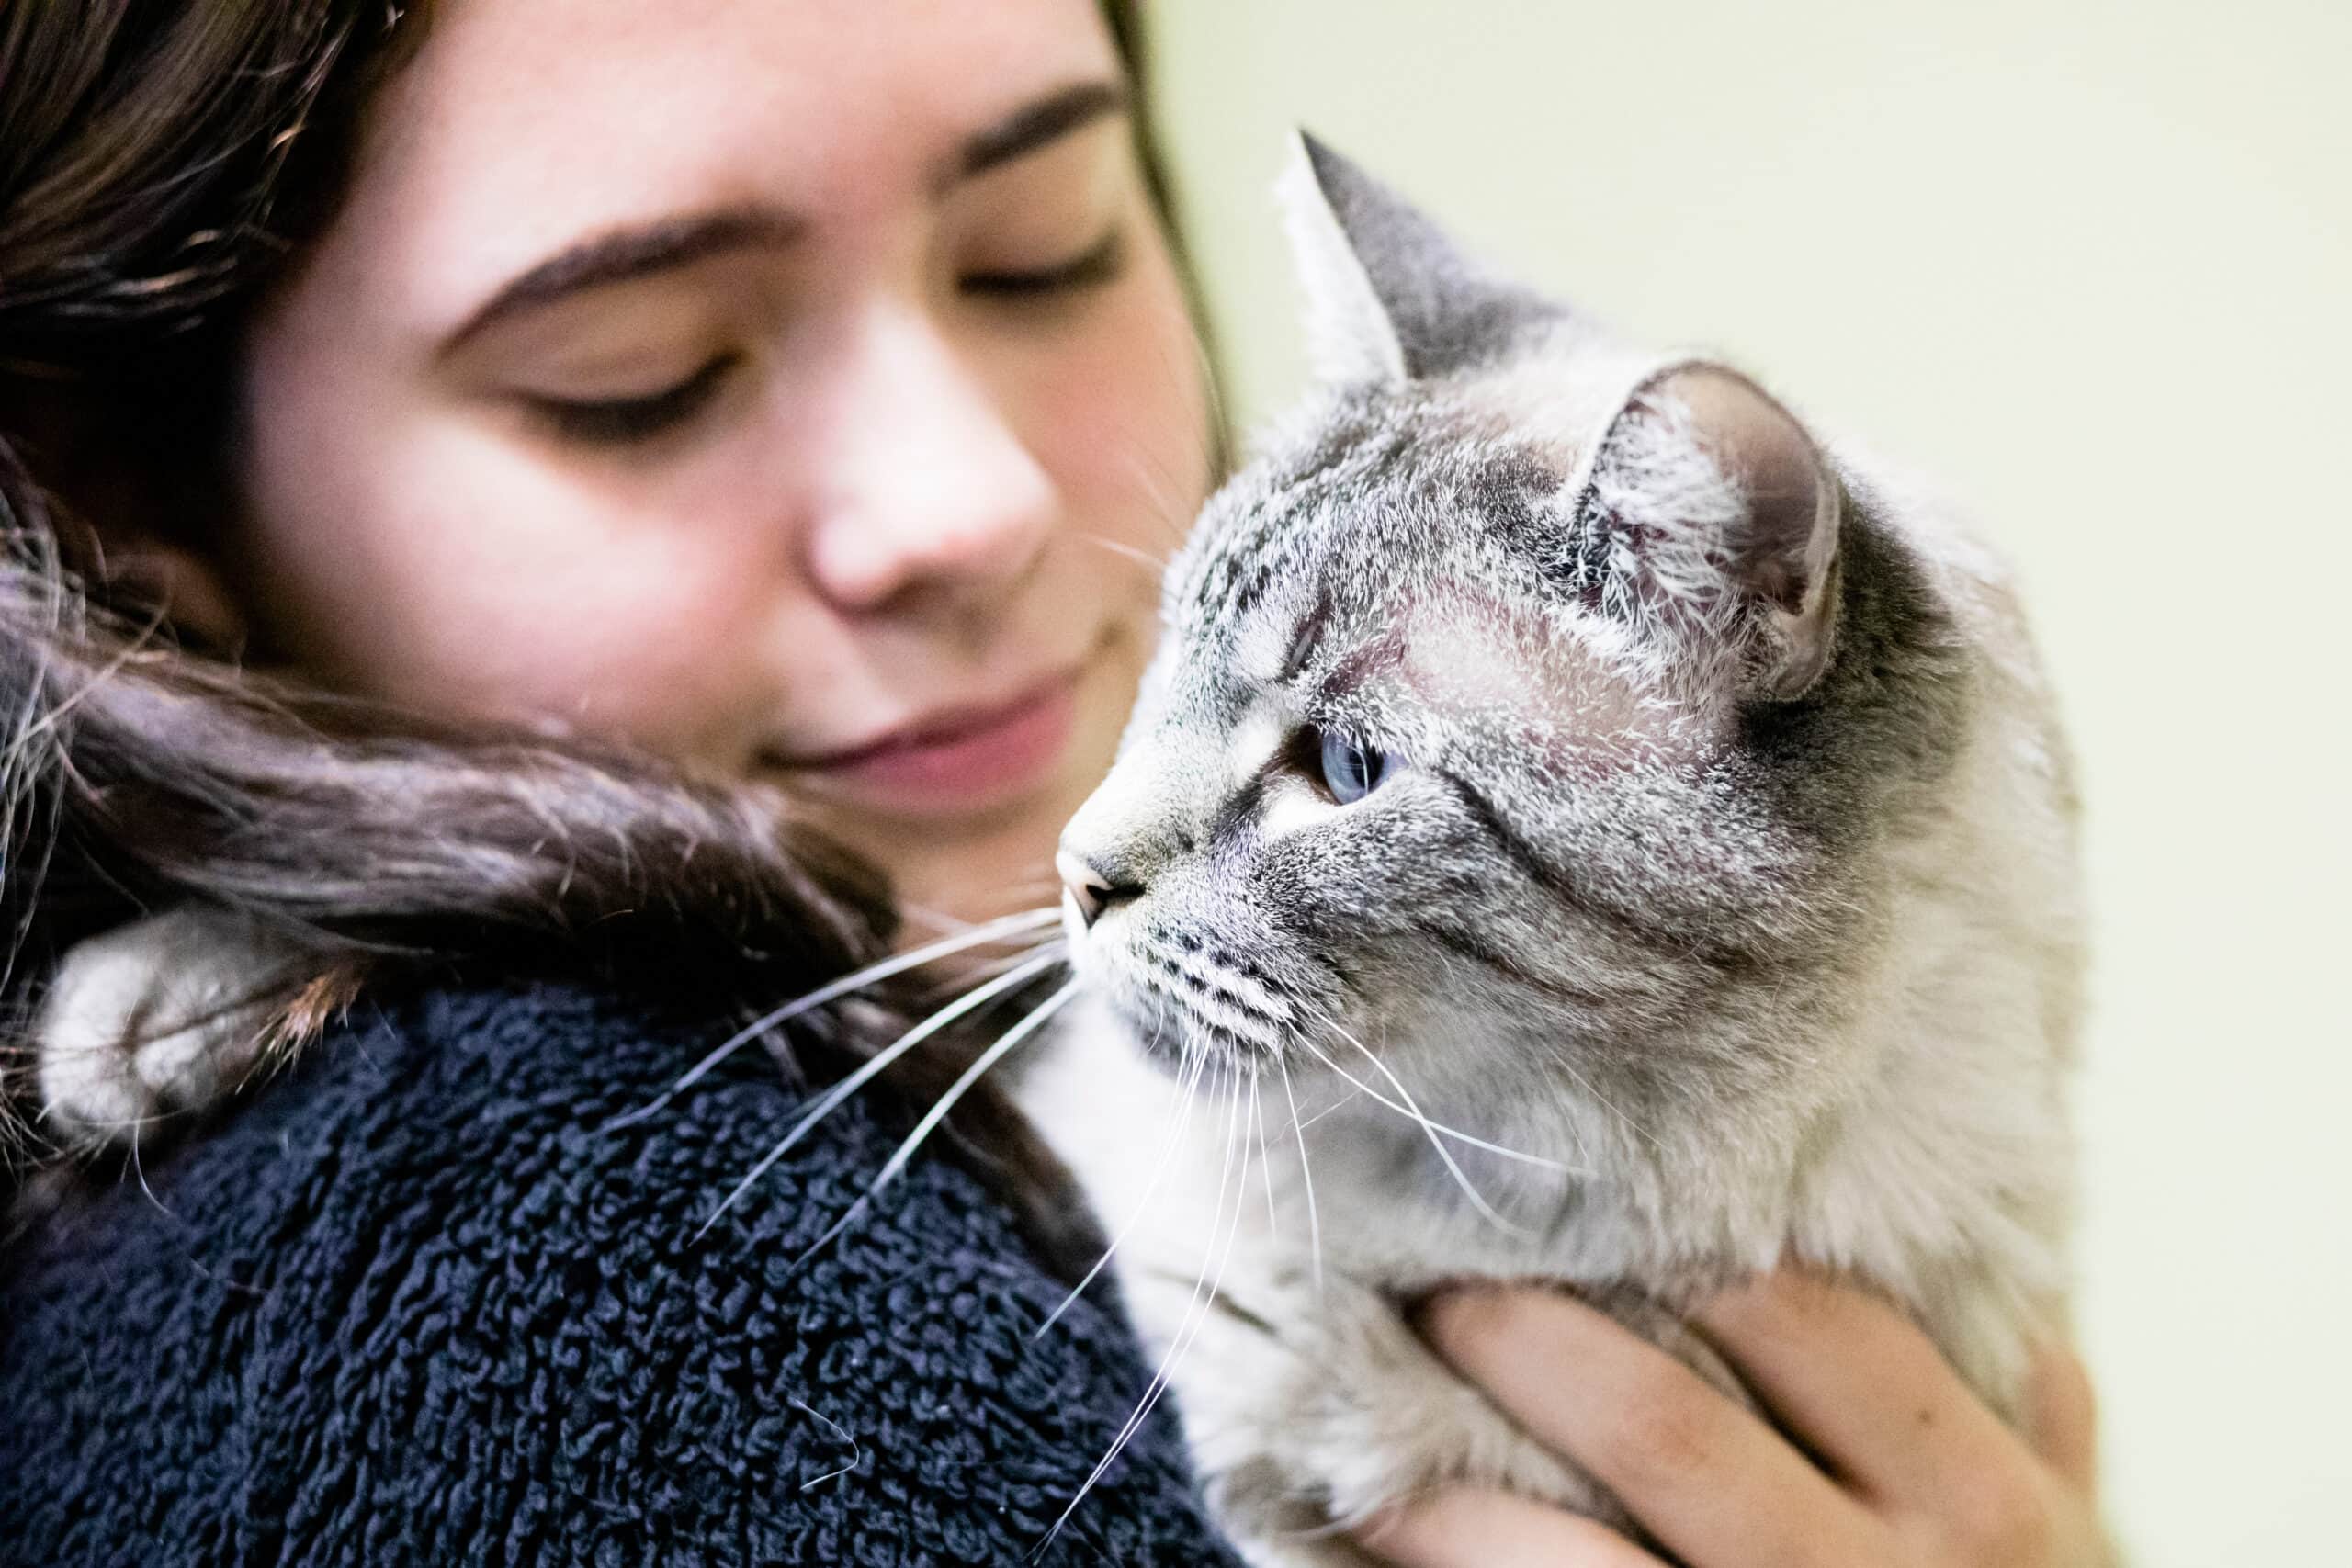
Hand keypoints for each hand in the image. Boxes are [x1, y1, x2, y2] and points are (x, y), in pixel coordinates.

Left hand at [1354, 1272, 2106, 1567]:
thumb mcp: (2063, 1551)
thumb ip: (2029, 1420)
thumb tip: (1992, 1278)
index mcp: (1979, 1507)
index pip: (1808, 1322)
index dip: (1673, 1248)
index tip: (1574, 1200)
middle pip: (1660, 1427)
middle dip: (1524, 1342)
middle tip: (1430, 1286)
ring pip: (1571, 1562)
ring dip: (1445, 1493)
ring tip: (1363, 1427)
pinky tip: (1380, 1548)